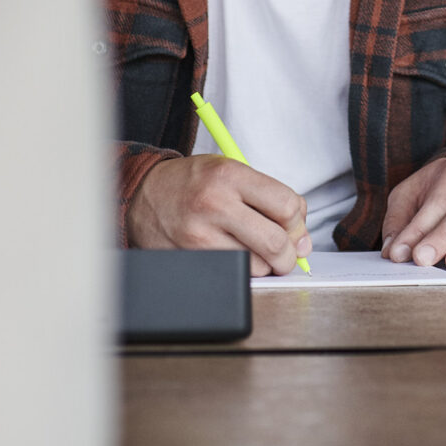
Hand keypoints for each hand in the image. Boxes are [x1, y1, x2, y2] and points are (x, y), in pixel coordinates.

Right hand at [130, 154, 312, 275]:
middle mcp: (215, 203)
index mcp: (230, 175)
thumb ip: (269, 196)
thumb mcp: (230, 170)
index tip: (295, 229)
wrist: (143, 194)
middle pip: (276, 242)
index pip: (286, 205)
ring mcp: (200, 234)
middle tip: (286, 254)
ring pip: (258, 265)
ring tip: (251, 250)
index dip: (298, 224)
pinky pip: (234, 275)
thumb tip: (302, 239)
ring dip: (264, 264)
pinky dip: (242, 271)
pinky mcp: (191, 258)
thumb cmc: (193, 183)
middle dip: (289, 255)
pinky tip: (235, 256)